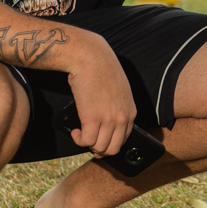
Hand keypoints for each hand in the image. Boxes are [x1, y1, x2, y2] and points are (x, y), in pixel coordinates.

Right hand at [65, 33, 135, 157]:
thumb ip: (117, 106)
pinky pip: (86, 141)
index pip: (124, 139)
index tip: (100, 142)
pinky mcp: (92, 118)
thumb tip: (107, 121)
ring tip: (80, 134)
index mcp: (130, 111)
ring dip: (87, 144)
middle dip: (100, 150)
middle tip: (89, 143)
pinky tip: (75, 131)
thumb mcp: (119, 89)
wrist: (90, 57)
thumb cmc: (101, 69)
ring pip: (99, 147)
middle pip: (113, 149)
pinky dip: (78, 140)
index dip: (111, 144)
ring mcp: (108, 119)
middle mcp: (122, 118)